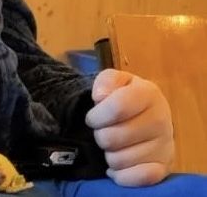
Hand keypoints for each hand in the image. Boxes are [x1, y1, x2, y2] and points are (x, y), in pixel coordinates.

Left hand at [85, 68, 173, 185]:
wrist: (143, 114)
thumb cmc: (122, 96)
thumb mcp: (112, 80)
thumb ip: (105, 81)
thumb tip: (101, 97)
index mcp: (149, 93)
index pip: (116, 108)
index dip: (96, 116)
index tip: (93, 118)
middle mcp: (162, 119)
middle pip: (113, 138)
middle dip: (100, 135)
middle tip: (105, 131)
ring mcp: (166, 145)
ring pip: (120, 160)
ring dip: (109, 154)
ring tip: (114, 145)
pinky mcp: (165, 167)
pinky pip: (140, 178)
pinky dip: (122, 175)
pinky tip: (118, 166)